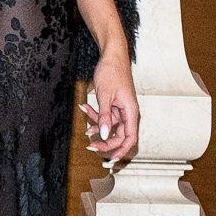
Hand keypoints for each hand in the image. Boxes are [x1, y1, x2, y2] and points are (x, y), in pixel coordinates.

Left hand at [79, 49, 138, 168]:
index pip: (130, 138)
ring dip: (97, 126)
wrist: (112, 55)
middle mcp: (128, 113)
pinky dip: (95, 115)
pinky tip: (84, 107)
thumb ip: (105, 117)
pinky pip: (106, 116)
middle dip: (104, 141)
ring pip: (110, 126)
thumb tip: (104, 135)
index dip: (121, 151)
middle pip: (119, 136)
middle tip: (90, 146)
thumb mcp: (105, 96)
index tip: (110, 160)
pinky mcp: (114, 105)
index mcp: (131, 112)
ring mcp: (121, 109)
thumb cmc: (111, 72)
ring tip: (85, 126)